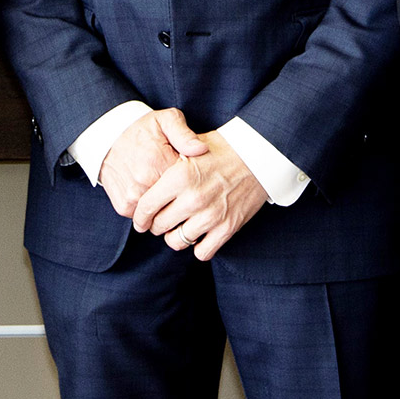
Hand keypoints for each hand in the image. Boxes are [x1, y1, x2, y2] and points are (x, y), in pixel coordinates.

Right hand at [97, 108, 201, 217]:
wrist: (106, 137)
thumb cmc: (141, 129)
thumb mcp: (166, 121)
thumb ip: (185, 134)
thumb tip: (201, 149)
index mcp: (160, 163)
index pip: (189, 185)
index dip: (195, 182)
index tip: (195, 175)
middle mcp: (145, 183)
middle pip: (176, 204)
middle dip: (182, 198)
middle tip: (182, 186)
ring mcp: (133, 198)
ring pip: (161, 215)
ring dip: (166, 207)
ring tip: (166, 191)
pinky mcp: (123, 207)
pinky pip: (146, 217)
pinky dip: (151, 211)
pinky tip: (151, 194)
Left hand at [129, 117, 267, 261]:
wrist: (260, 156)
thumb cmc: (223, 148)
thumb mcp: (192, 147)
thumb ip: (168, 161)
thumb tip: (146, 177)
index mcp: (180, 176)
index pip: (146, 206)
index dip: (139, 216)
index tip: (140, 220)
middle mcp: (193, 198)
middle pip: (159, 226)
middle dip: (156, 225)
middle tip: (160, 221)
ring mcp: (211, 215)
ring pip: (176, 241)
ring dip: (175, 236)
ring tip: (179, 227)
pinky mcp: (227, 228)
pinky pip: (202, 252)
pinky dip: (198, 246)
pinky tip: (199, 234)